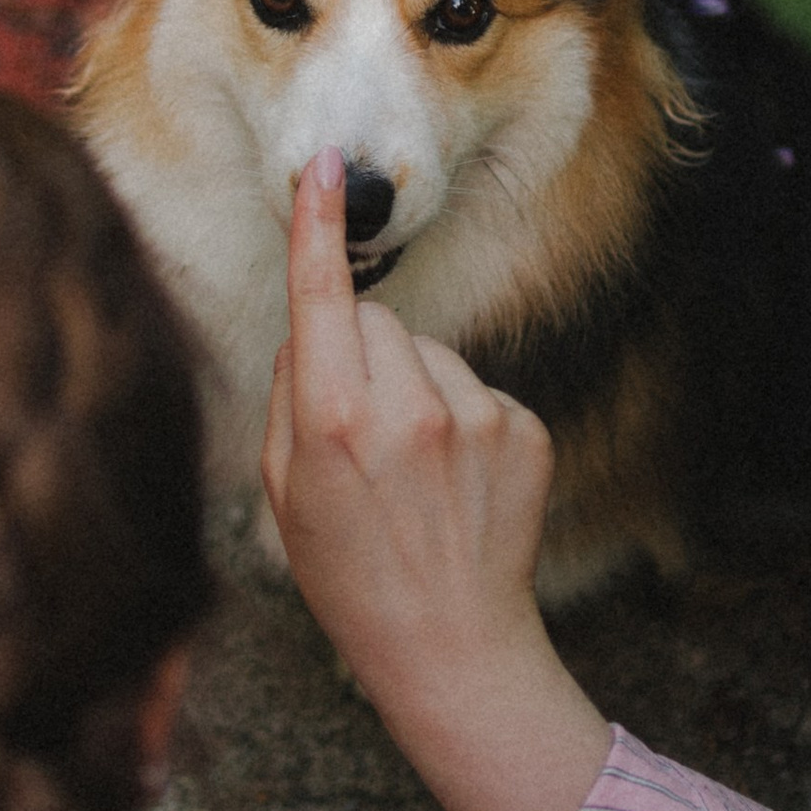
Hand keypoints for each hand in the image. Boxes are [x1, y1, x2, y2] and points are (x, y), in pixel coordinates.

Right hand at [263, 149, 609, 810]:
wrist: (450, 644)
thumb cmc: (350, 574)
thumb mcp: (285, 493)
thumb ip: (292, 398)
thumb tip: (314, 332)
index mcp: (334, 420)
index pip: (322, 297)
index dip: (316, 228)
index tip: (322, 166)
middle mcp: (409, 405)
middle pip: (376, 321)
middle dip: (361, 355)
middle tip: (359, 437)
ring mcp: (476, 414)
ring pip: (429, 353)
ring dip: (415, 391)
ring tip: (414, 474)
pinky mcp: (525, 428)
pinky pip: (478, 389)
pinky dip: (462, 421)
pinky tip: (456, 484)